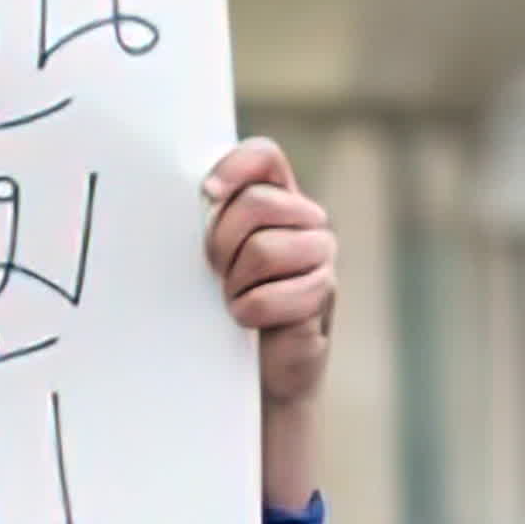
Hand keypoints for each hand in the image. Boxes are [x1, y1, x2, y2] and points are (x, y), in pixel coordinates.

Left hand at [202, 139, 334, 410]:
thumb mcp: (212, 254)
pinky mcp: (324, 292)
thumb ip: (210, 219)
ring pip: (263, 249)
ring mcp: (321, 253)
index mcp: (277, 196)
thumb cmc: (226, 302)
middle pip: (257, 204)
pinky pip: (271, 296)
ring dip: (235, 283)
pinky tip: (249, 320)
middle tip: (216, 272)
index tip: (207, 195)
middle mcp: (307, 218)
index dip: (235, 168)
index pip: (264, 156)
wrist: (257, 367)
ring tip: (235, 297)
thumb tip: (200, 197)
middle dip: (222, 242)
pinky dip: (248, 312)